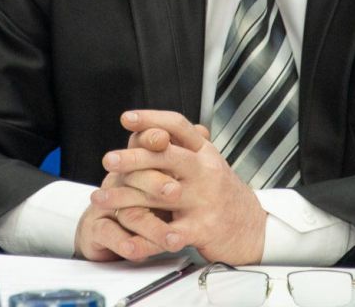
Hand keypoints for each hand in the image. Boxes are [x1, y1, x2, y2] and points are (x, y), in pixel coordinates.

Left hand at [90, 110, 265, 264]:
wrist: (252, 226)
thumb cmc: (220, 192)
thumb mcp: (206, 163)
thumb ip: (180, 147)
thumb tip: (148, 128)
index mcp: (203, 151)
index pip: (178, 126)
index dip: (151, 119)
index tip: (126, 118)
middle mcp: (205, 170)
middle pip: (167, 155)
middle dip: (133, 157)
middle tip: (108, 160)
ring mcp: (205, 199)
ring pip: (161, 193)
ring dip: (126, 196)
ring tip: (102, 198)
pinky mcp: (204, 228)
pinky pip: (173, 232)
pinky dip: (150, 235)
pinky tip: (131, 236)